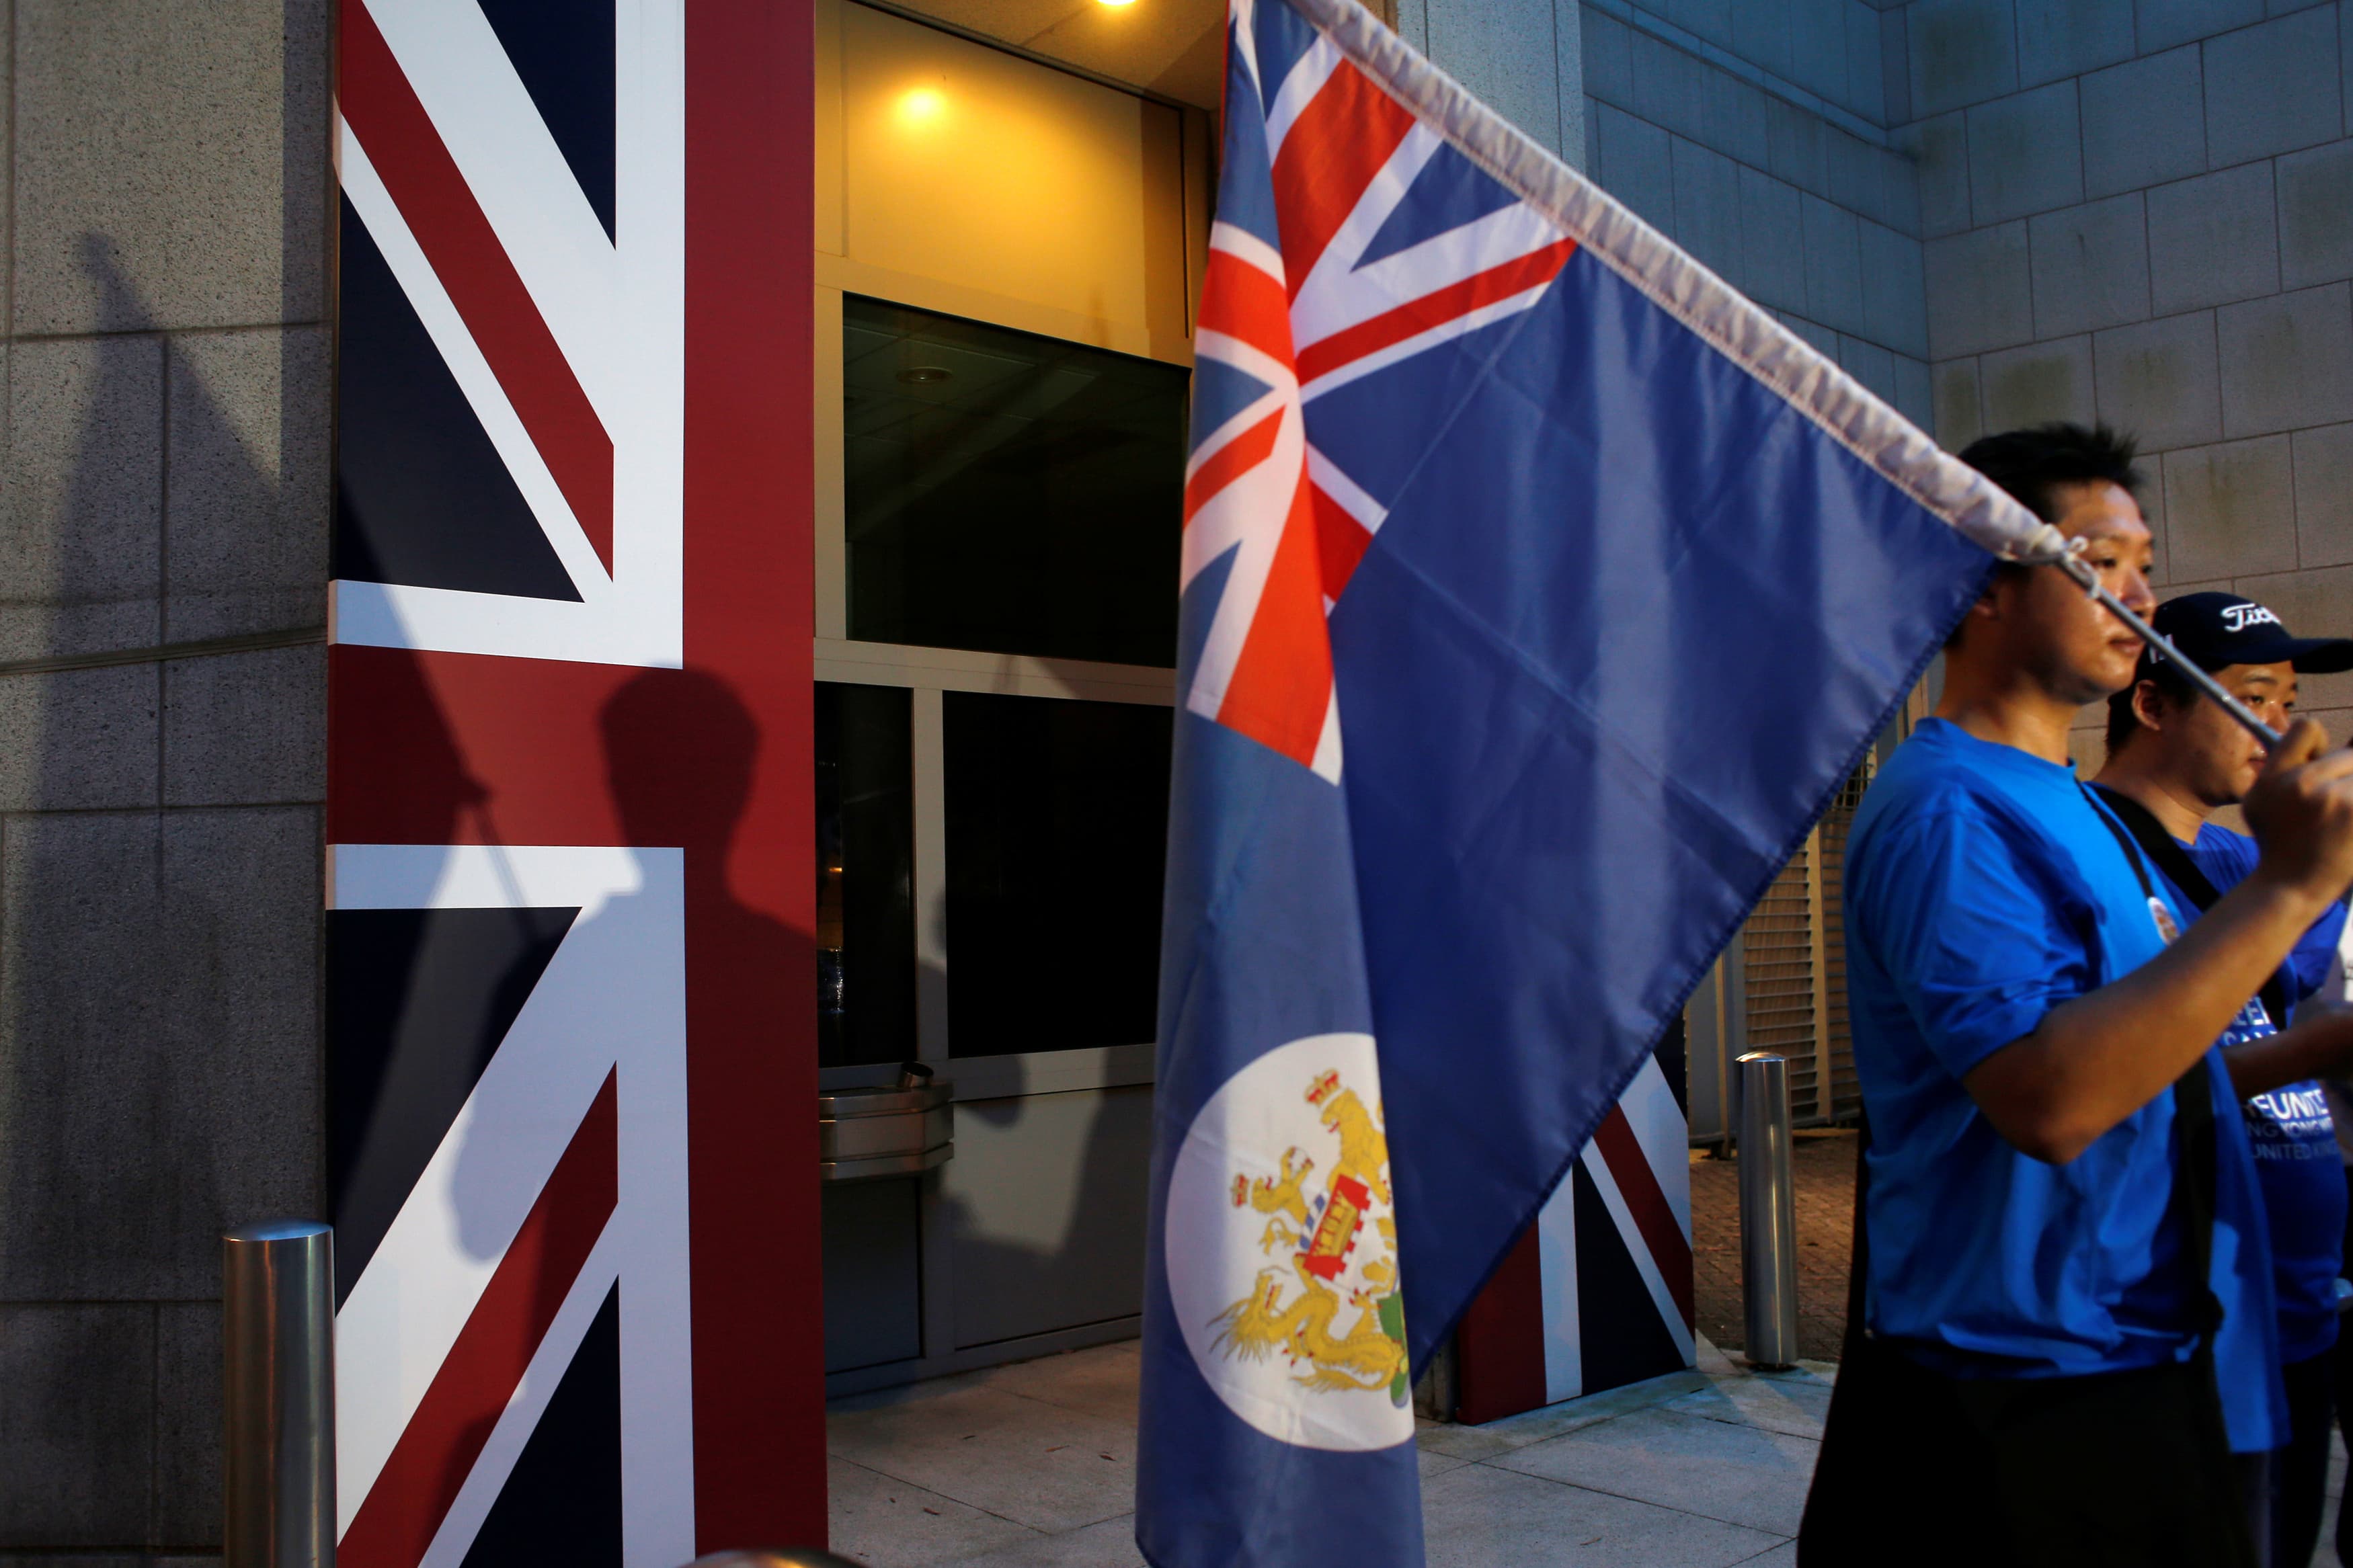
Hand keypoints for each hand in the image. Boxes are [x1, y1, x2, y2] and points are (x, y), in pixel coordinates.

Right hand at [2243, 720, 2352, 905]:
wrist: (2292, 887)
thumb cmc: (2278, 842)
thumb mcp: (2259, 800)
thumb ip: (2285, 763)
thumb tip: (2327, 738)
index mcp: (2279, 777)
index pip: (2307, 729)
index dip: (2318, 747)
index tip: (2324, 768)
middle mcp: (2308, 785)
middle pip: (2349, 754)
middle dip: (2347, 776)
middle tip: (2335, 806)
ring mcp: (2342, 802)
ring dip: (2352, 792)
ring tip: (2341, 819)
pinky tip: (2346, 827)